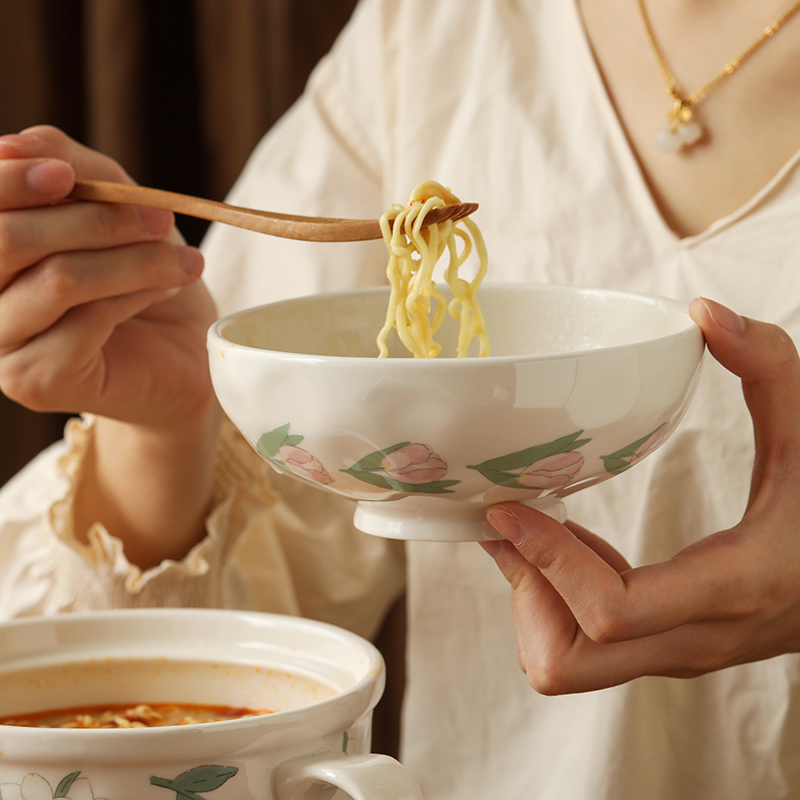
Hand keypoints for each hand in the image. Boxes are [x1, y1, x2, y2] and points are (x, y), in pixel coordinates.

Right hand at [0, 126, 219, 566]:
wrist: (187, 364)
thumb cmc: (152, 288)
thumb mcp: (118, 218)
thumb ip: (75, 176)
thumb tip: (34, 143)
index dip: (4, 176)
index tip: (64, 167)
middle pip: (0, 241)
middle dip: (83, 218)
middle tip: (149, 213)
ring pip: (46, 279)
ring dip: (123, 254)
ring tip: (178, 252)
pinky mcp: (39, 384)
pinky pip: (79, 322)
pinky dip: (135, 292)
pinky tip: (180, 285)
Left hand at [482, 298, 799, 693]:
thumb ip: (771, 369)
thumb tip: (704, 314)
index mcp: (731, 589)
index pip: (611, 611)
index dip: (545, 562)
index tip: (509, 506)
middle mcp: (696, 639)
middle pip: (566, 664)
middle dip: (527, 592)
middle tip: (519, 521)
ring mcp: (679, 651)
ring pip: (568, 661)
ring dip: (537, 597)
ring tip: (539, 526)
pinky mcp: (666, 645)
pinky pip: (586, 642)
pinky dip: (557, 599)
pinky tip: (570, 543)